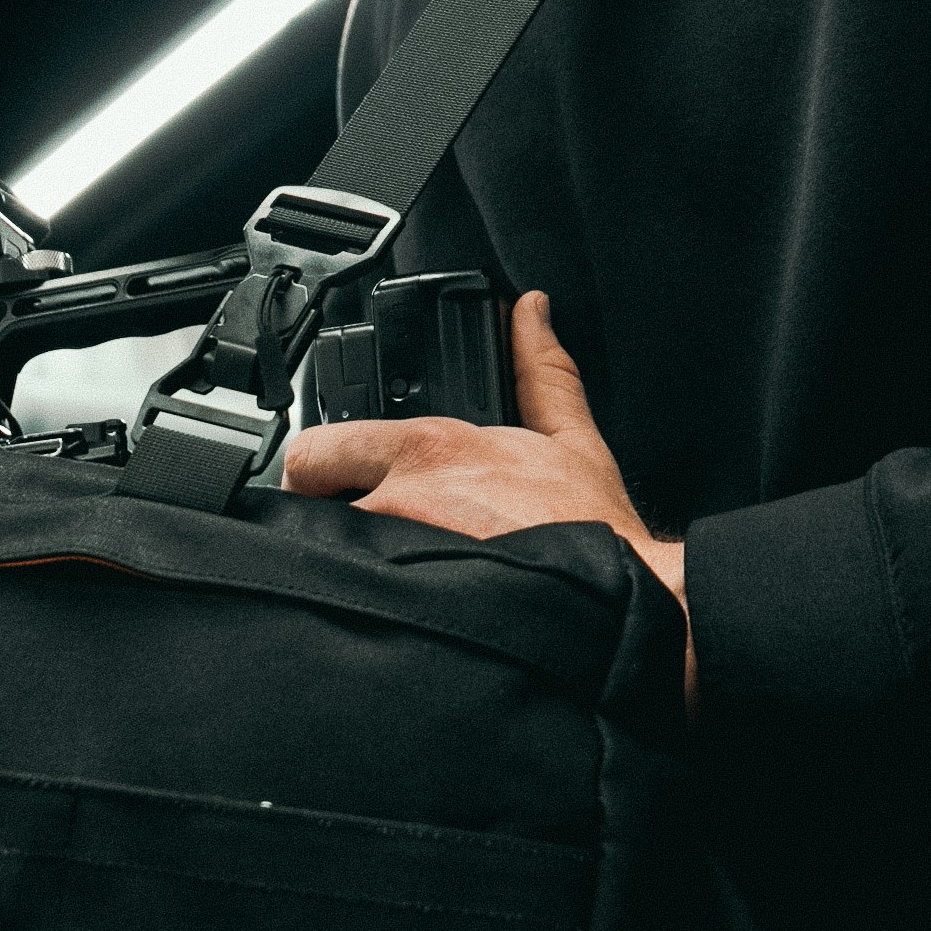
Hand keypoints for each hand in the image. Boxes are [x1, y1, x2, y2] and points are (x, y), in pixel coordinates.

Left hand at [280, 291, 694, 709]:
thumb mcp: (572, 438)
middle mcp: (393, 505)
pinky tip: (408, 614)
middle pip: (312, 516)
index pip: (314, 451)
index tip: (331, 482)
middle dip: (331, 525)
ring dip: (352, 570)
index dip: (316, 468)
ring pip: (332, 565)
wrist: (618, 611)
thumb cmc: (596, 535)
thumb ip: (539, 369)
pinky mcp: (397, 617)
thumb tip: (532, 313)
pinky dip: (368, 611)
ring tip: (398, 584)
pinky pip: (357, 610)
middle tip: (370, 541)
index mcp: (426, 452)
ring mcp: (389, 566)